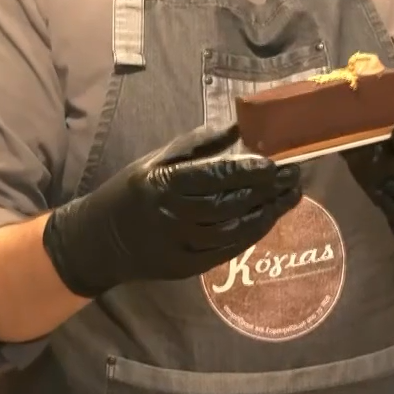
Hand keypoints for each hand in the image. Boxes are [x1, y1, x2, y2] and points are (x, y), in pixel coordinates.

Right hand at [41, 125, 301, 297]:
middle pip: (229, 204)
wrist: (98, 241)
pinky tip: (269, 219)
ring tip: (291, 196)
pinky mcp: (185, 268)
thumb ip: (197, 144)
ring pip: (232, 230)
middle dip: (266, 190)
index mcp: (163, 185)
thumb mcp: (156, 160)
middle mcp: (172, 217)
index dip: (247, 171)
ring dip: (267, 213)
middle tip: (294, 176)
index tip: (275, 163)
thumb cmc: (132, 191)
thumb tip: (238, 125)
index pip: (213, 177)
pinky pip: (226, 251)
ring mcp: (179, 246)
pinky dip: (251, 234)